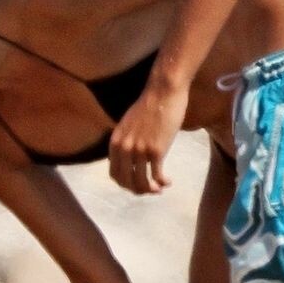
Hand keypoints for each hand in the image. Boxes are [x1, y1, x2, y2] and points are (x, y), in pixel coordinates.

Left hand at [108, 79, 187, 194]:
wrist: (163, 92)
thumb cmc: (150, 106)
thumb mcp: (129, 124)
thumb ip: (127, 140)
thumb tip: (131, 157)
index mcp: (116, 142)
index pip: (115, 173)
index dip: (126, 184)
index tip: (136, 184)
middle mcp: (125, 148)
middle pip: (126, 181)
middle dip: (138, 190)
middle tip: (150, 190)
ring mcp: (139, 150)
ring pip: (142, 182)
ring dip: (151, 190)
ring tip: (160, 189)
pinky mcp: (156, 151)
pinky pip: (157, 176)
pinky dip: (163, 182)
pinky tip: (168, 181)